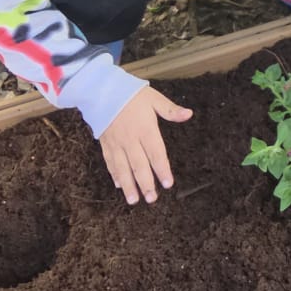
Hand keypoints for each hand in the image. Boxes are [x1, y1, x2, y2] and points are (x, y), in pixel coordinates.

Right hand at [98, 86, 191, 205]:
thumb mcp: (154, 98)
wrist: (101, 90)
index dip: (162, 169)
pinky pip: (110, 162)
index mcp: (145, 129)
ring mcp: (116, 143)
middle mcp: (130, 139)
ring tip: (134, 200)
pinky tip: (119, 186)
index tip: (167, 184)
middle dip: (145, 184)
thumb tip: (188, 114)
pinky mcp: (106, 144)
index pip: (156, 153)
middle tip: (151, 199)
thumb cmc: (131, 94)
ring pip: (123, 168)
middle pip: (139, 165)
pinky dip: (114, 175)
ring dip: (129, 185)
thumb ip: (170, 110)